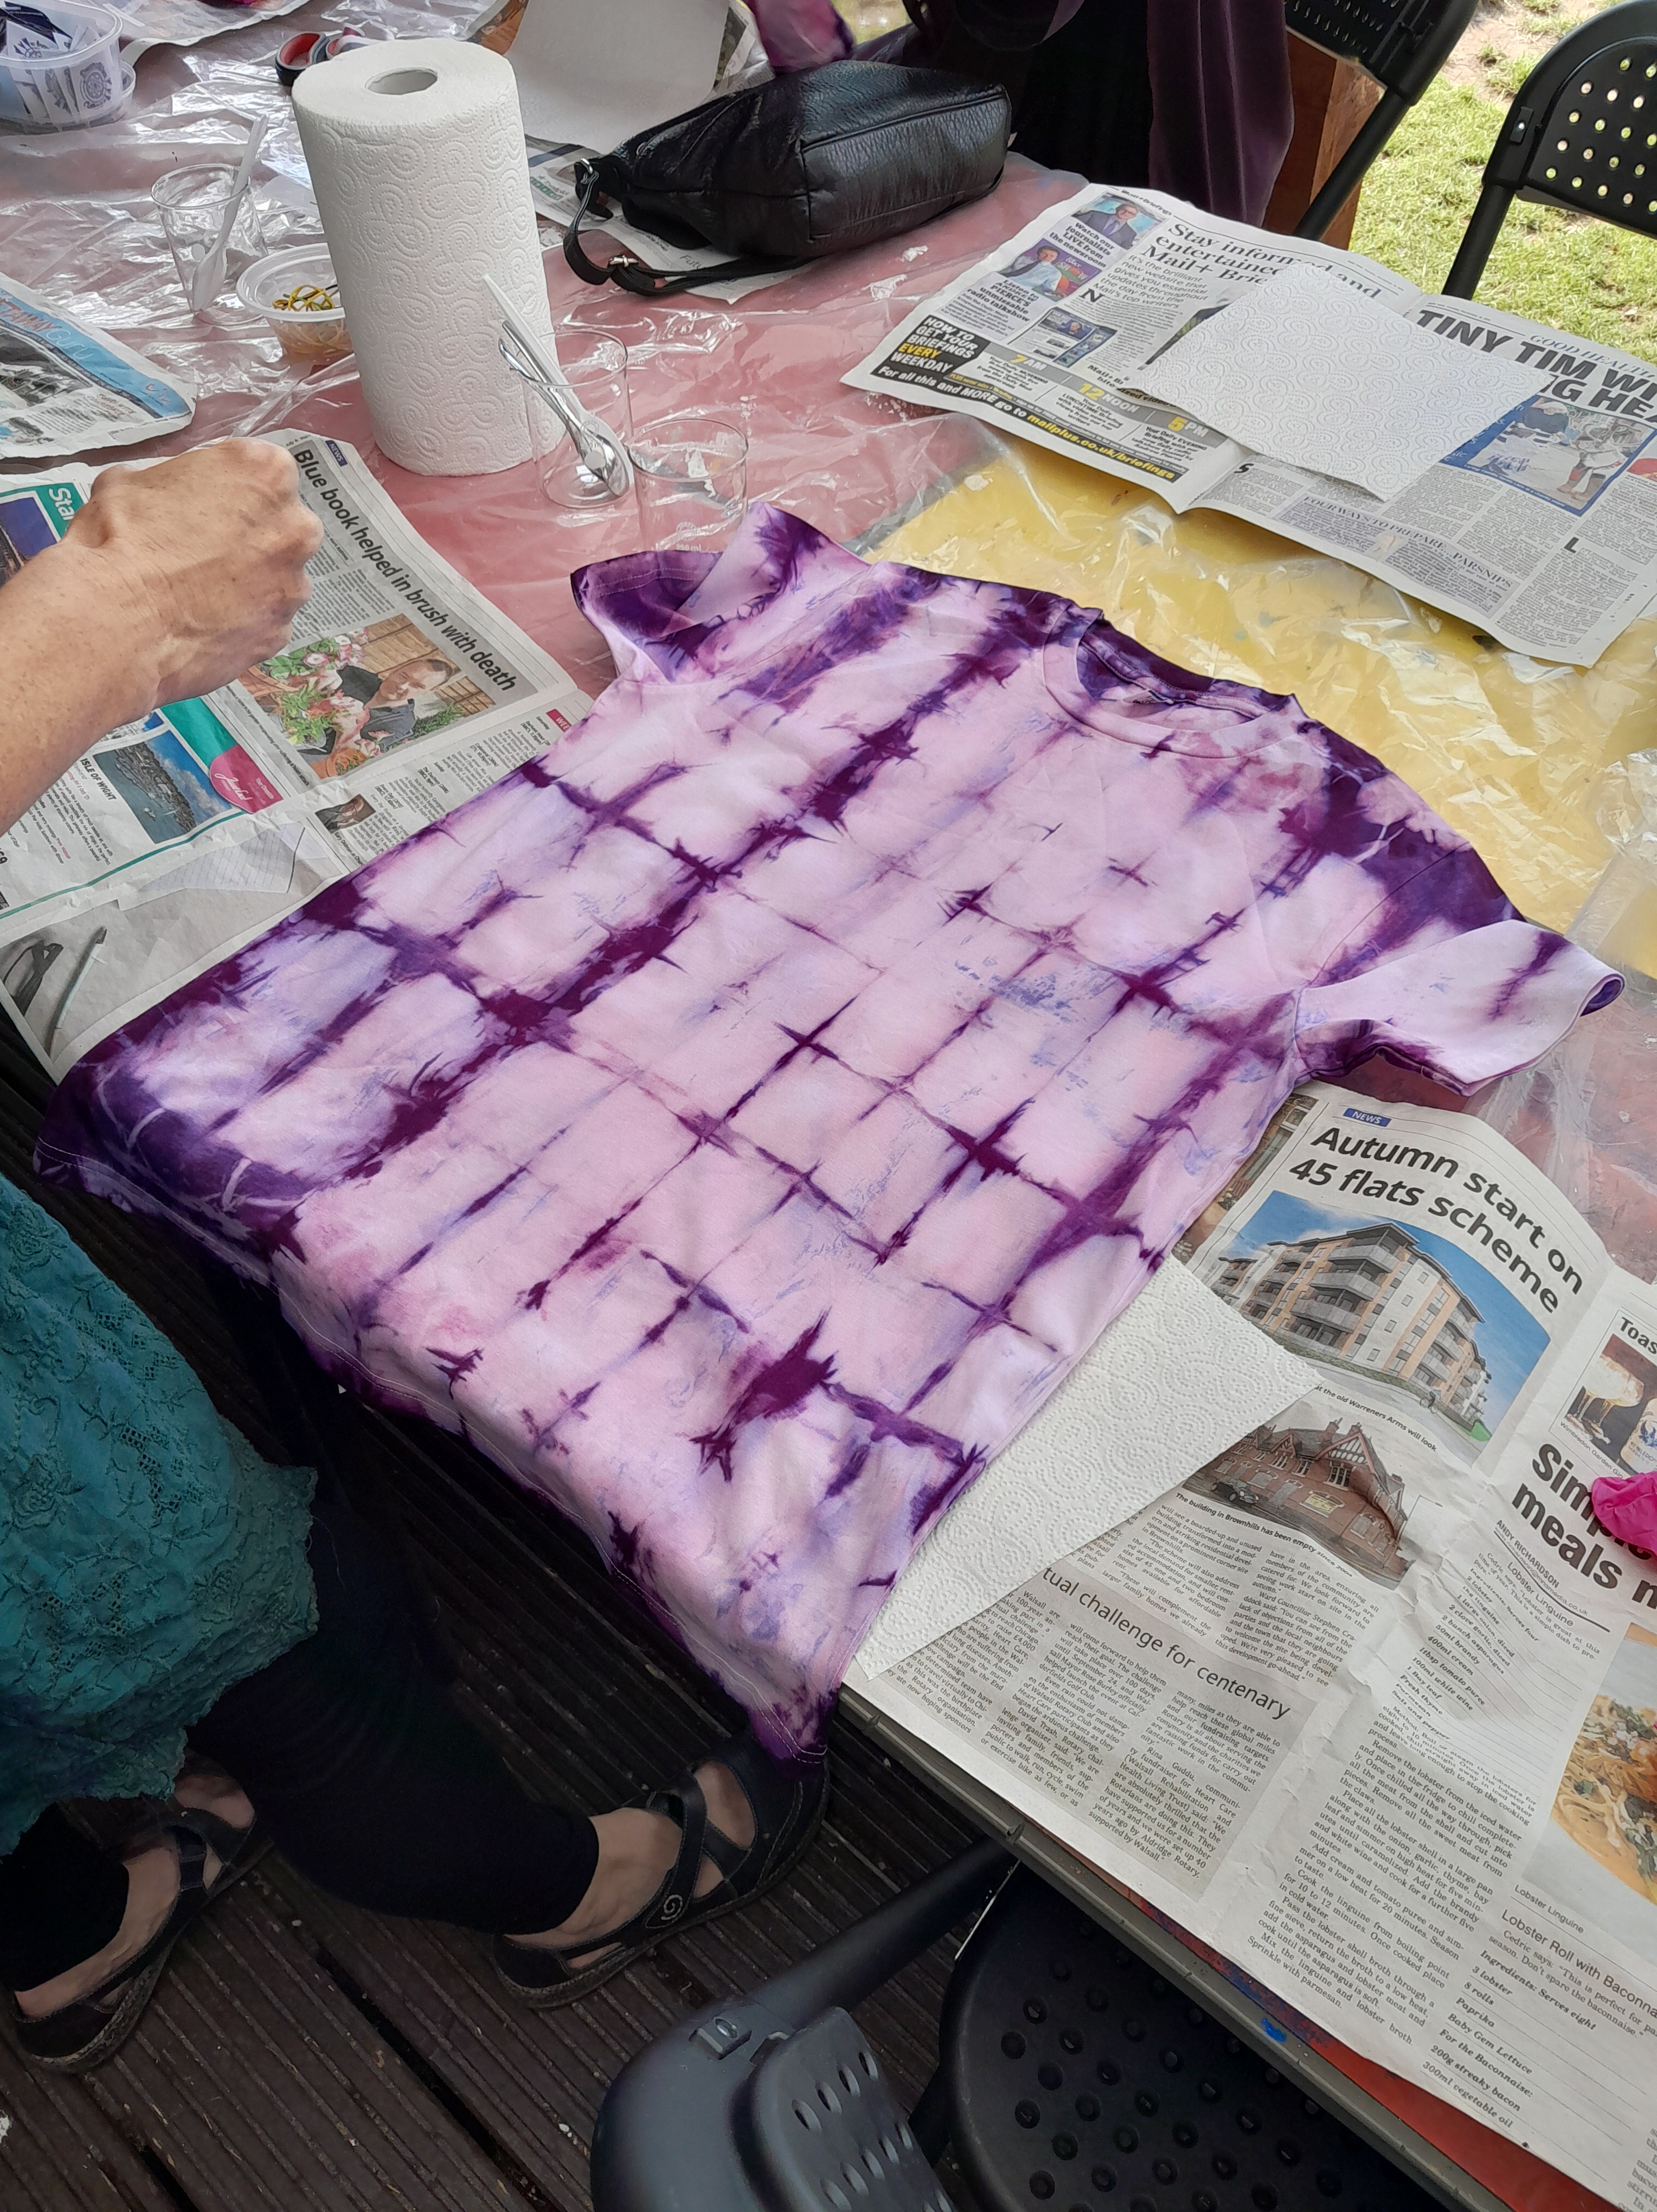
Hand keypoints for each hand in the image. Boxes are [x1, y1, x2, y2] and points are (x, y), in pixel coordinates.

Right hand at [61, 440, 322, 715]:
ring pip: (278, 578)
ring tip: (201, 593)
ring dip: (251, 582)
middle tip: (207, 550)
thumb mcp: (133, 481)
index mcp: (266, 472)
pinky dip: (242, 622)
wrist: (115, 618)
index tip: (209, 504)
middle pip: (282, 526)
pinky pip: (265, 621)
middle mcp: (295, 527)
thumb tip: (168, 496)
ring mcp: (293, 586)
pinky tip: (204, 624)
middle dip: (252, 536)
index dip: (233, 489)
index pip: (263, 471)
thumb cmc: (120, 535)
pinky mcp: (280, 634)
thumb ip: (172, 484)